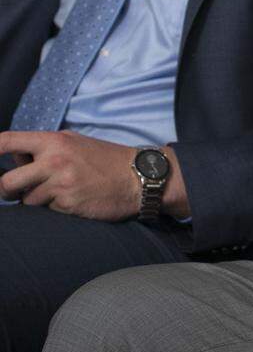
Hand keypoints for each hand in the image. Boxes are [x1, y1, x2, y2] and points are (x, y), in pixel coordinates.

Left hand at [0, 130, 138, 219]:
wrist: (140, 176)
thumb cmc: (106, 160)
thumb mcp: (76, 143)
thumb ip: (45, 148)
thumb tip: (16, 159)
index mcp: (54, 141)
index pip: (7, 141)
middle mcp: (54, 160)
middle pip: (6, 182)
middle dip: (8, 190)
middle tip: (17, 191)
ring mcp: (61, 183)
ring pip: (26, 200)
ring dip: (37, 200)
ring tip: (61, 192)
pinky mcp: (69, 204)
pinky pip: (47, 210)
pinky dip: (56, 208)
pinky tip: (74, 199)